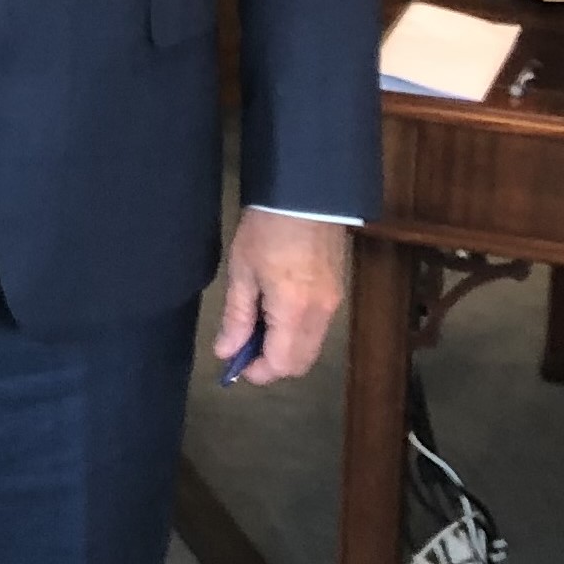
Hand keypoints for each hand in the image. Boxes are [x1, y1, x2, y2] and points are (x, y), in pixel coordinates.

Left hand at [213, 210, 348, 385]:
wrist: (304, 193)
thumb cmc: (266, 229)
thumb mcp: (242, 272)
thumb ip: (235, 317)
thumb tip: (226, 352)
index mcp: (294, 311)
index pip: (282, 364)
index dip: (257, 371)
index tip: (234, 363)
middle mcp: (321, 314)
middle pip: (301, 363)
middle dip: (271, 363)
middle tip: (243, 346)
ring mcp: (333, 303)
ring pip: (311, 347)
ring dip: (284, 348)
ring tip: (254, 324)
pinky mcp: (337, 291)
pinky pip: (317, 328)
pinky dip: (296, 332)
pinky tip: (274, 311)